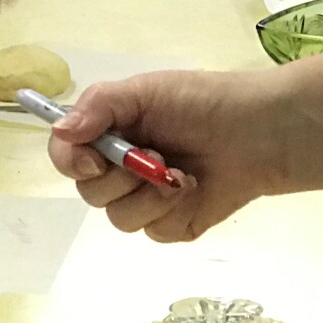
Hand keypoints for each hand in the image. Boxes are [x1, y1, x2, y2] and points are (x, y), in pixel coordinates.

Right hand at [46, 72, 286, 241]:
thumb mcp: (145, 90)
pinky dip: (174, 211)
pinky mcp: (173, 225)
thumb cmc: (203, 102)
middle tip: (157, 156)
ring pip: (120, 218)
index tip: (93, 161)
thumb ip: (98, 106)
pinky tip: (196, 189)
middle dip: (123, 177)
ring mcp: (145, 201)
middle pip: (90, 193)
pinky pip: (154, 231)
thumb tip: (60, 131)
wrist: (262, 131)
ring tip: (182, 173)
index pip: (65, 156)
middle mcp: (120, 169)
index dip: (70, 162)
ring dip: (151, 196)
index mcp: (109, 134)